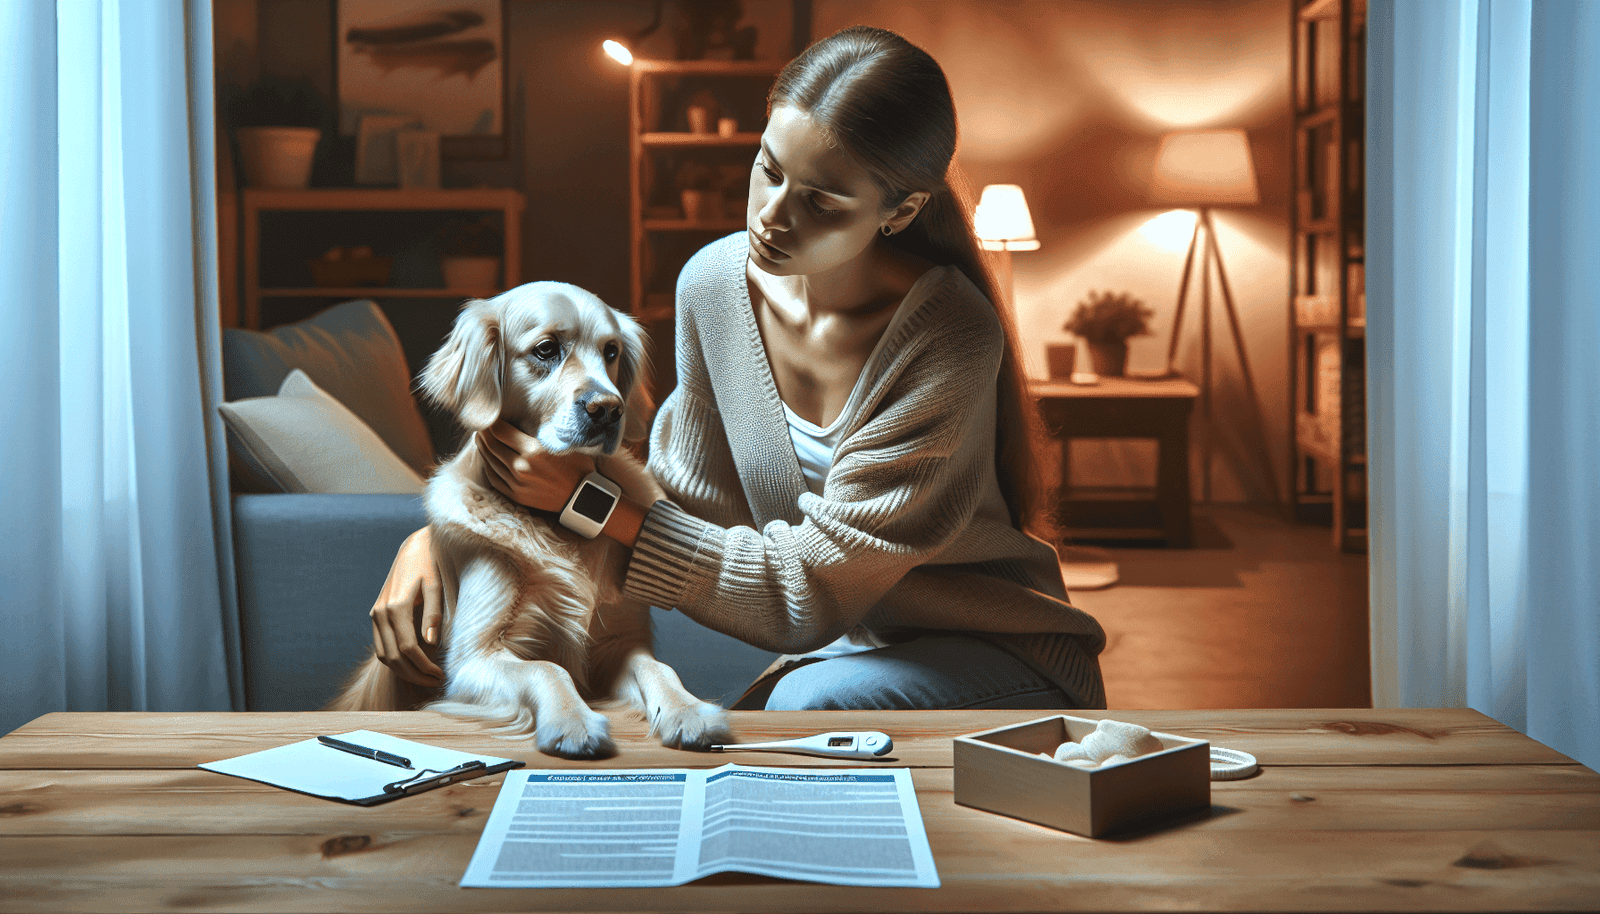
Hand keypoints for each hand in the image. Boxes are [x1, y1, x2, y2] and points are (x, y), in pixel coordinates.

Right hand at [370, 526, 444, 686]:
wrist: (415, 547)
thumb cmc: (431, 565)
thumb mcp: (436, 586)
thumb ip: (433, 614)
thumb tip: (431, 644)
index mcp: (396, 606)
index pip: (407, 649)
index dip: (423, 666)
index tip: (441, 675)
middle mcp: (381, 613)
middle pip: (393, 657)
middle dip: (414, 674)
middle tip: (436, 681)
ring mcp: (375, 614)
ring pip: (383, 655)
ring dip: (402, 671)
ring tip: (426, 677)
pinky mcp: (376, 615)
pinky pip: (381, 645)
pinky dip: (394, 660)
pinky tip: (413, 664)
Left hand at [476, 419, 593, 512]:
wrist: (584, 497)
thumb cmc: (578, 466)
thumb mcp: (562, 443)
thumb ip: (539, 433)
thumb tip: (520, 421)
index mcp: (534, 450)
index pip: (500, 431)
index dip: (491, 421)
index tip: (489, 415)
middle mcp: (521, 467)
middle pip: (492, 445)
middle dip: (483, 432)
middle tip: (480, 424)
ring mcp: (517, 483)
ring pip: (490, 461)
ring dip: (483, 448)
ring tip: (481, 439)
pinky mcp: (517, 496)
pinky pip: (494, 479)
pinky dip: (488, 467)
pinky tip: (487, 459)